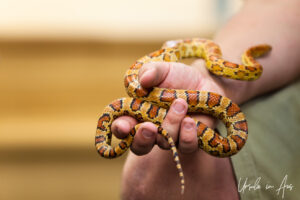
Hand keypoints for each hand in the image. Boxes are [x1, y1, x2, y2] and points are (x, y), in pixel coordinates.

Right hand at [112, 59, 236, 154]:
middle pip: (139, 146)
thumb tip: (144, 79)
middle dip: (142, 139)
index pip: (122, 126)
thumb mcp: (163, 70)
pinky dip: (187, 136)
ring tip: (181, 103)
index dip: (120, 129)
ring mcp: (169, 138)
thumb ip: (151, 71)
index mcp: (136, 113)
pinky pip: (185, 146)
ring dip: (171, 124)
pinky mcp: (188, 141)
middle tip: (149, 127)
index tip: (124, 126)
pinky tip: (190, 121)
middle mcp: (150, 130)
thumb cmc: (176, 76)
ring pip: (164, 143)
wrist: (202, 82)